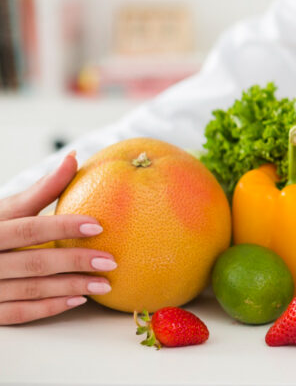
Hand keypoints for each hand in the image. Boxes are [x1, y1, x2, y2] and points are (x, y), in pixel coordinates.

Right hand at [0, 152, 115, 324]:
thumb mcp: (5, 209)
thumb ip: (40, 190)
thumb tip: (74, 157)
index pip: (28, 228)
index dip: (63, 226)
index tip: (99, 225)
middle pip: (33, 262)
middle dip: (75, 262)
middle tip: (111, 260)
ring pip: (30, 289)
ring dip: (70, 288)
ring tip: (103, 284)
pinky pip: (19, 313)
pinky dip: (49, 307)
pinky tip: (78, 300)